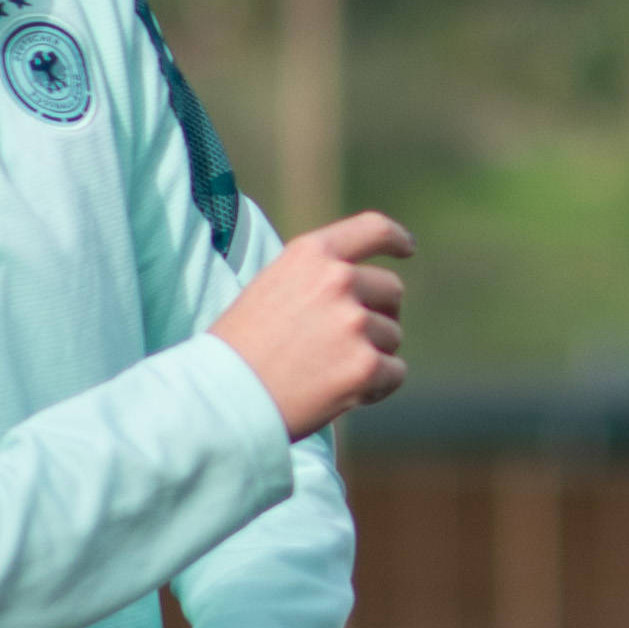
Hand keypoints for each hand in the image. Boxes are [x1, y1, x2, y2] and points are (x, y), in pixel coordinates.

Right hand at [208, 211, 414, 438]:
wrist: (222, 398)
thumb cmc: (240, 350)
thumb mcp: (272, 289)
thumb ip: (316, 278)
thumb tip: (362, 287)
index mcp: (311, 254)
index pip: (371, 230)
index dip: (395, 238)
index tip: (406, 248)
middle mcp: (337, 280)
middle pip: (391, 290)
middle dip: (378, 315)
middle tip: (346, 343)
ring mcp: (354, 322)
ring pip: (392, 336)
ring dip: (372, 355)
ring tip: (327, 373)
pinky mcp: (366, 365)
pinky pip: (395, 372)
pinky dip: (376, 387)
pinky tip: (341, 394)